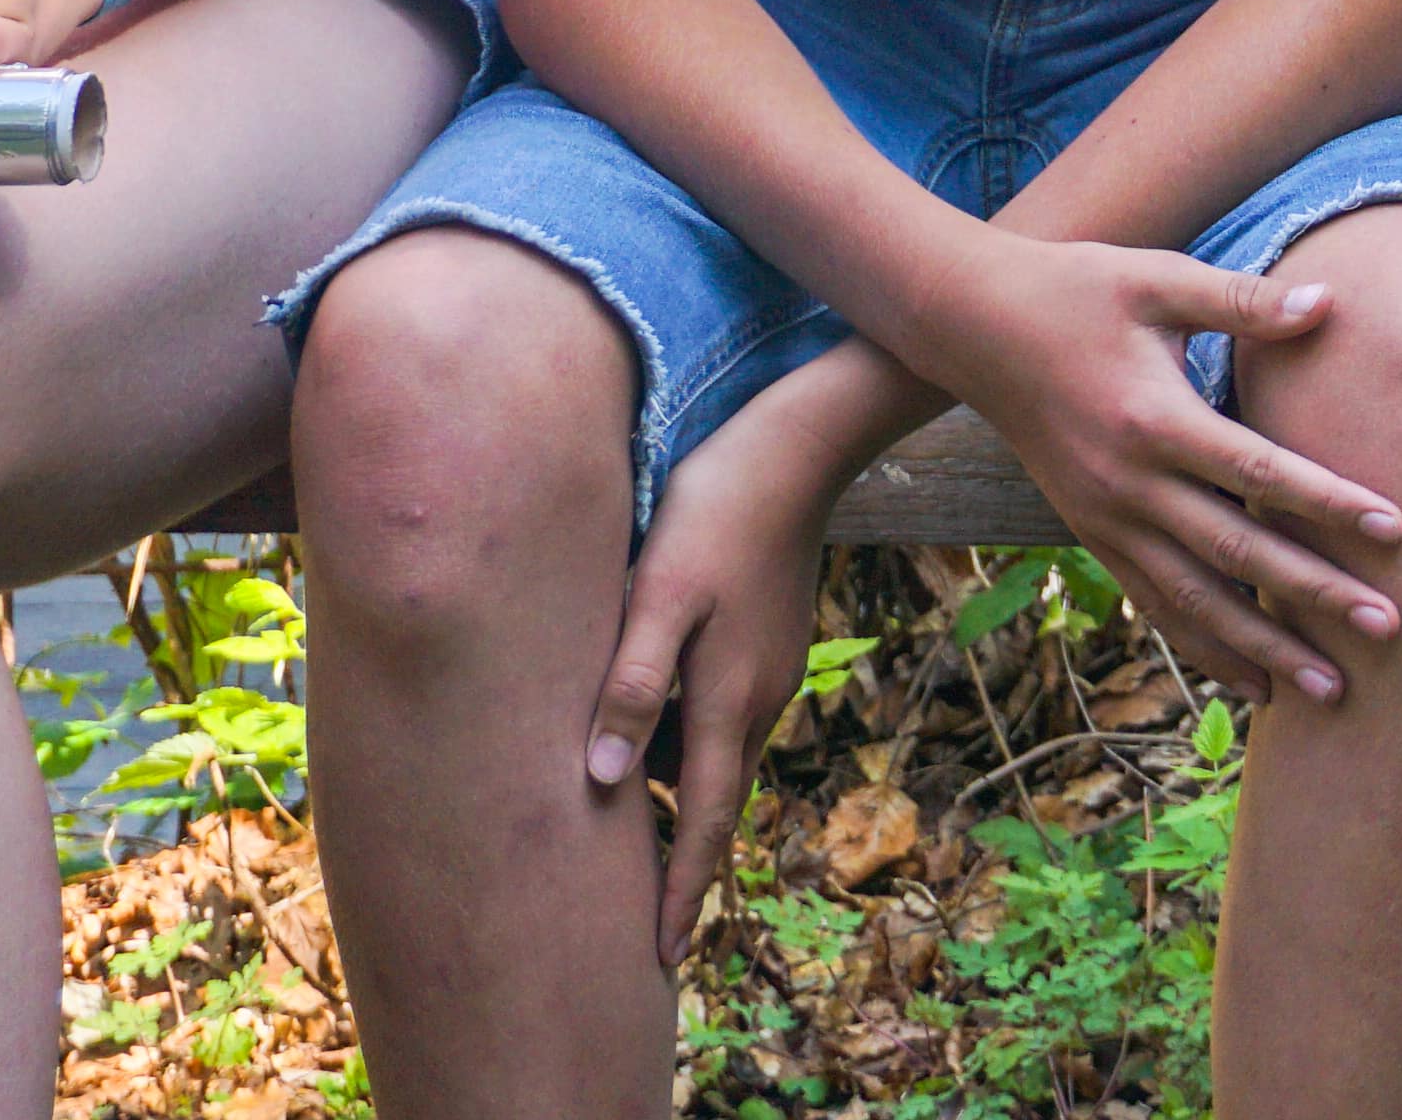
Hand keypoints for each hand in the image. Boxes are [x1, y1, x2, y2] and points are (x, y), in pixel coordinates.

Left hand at [593, 373, 853, 953]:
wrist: (801, 444)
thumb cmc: (716, 511)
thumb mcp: (662, 593)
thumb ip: (632, 683)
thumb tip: (600, 777)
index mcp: (729, 699)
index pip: (708, 821)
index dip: (682, 892)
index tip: (664, 958)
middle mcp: (758, 697)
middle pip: (714, 797)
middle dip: (682, 857)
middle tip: (642, 916)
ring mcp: (769, 667)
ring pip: (714, 751)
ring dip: (681, 789)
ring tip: (628, 820)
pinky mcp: (767, 637)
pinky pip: (721, 711)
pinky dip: (687, 737)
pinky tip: (649, 718)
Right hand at [925, 232, 1401, 706]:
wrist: (976, 330)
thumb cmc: (1079, 291)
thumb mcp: (1159, 279)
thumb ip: (1243, 300)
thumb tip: (1330, 302)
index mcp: (1155, 419)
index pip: (1257, 472)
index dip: (1327, 502)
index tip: (1396, 530)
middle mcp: (1130, 485)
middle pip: (1236, 553)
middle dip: (1314, 595)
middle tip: (1388, 630)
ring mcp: (1108, 520)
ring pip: (1195, 600)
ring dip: (1265, 649)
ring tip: (1332, 691)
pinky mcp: (1094, 536)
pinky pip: (1156, 605)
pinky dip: (1206, 648)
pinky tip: (1255, 684)